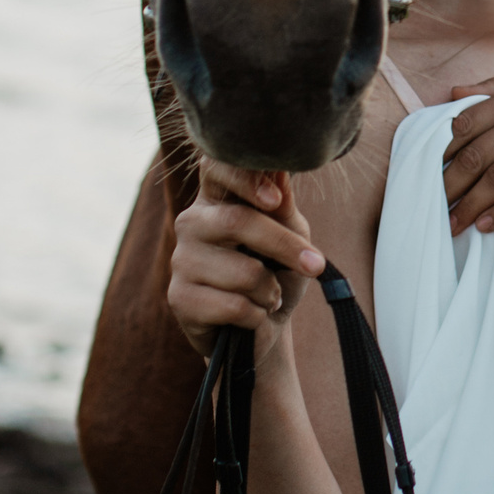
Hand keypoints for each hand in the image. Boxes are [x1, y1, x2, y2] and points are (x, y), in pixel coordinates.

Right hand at [167, 163, 325, 358]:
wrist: (262, 328)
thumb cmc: (277, 272)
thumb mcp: (291, 234)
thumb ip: (283, 205)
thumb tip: (281, 170)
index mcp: (217, 197)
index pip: (214, 165)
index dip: (243, 177)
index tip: (274, 200)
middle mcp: (191, 222)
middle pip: (237, 221)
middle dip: (284, 246)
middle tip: (315, 265)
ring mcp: (181, 260)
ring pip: (242, 272)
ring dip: (270, 290)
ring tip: (267, 295)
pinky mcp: (179, 298)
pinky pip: (233, 306)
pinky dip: (257, 315)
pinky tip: (250, 315)